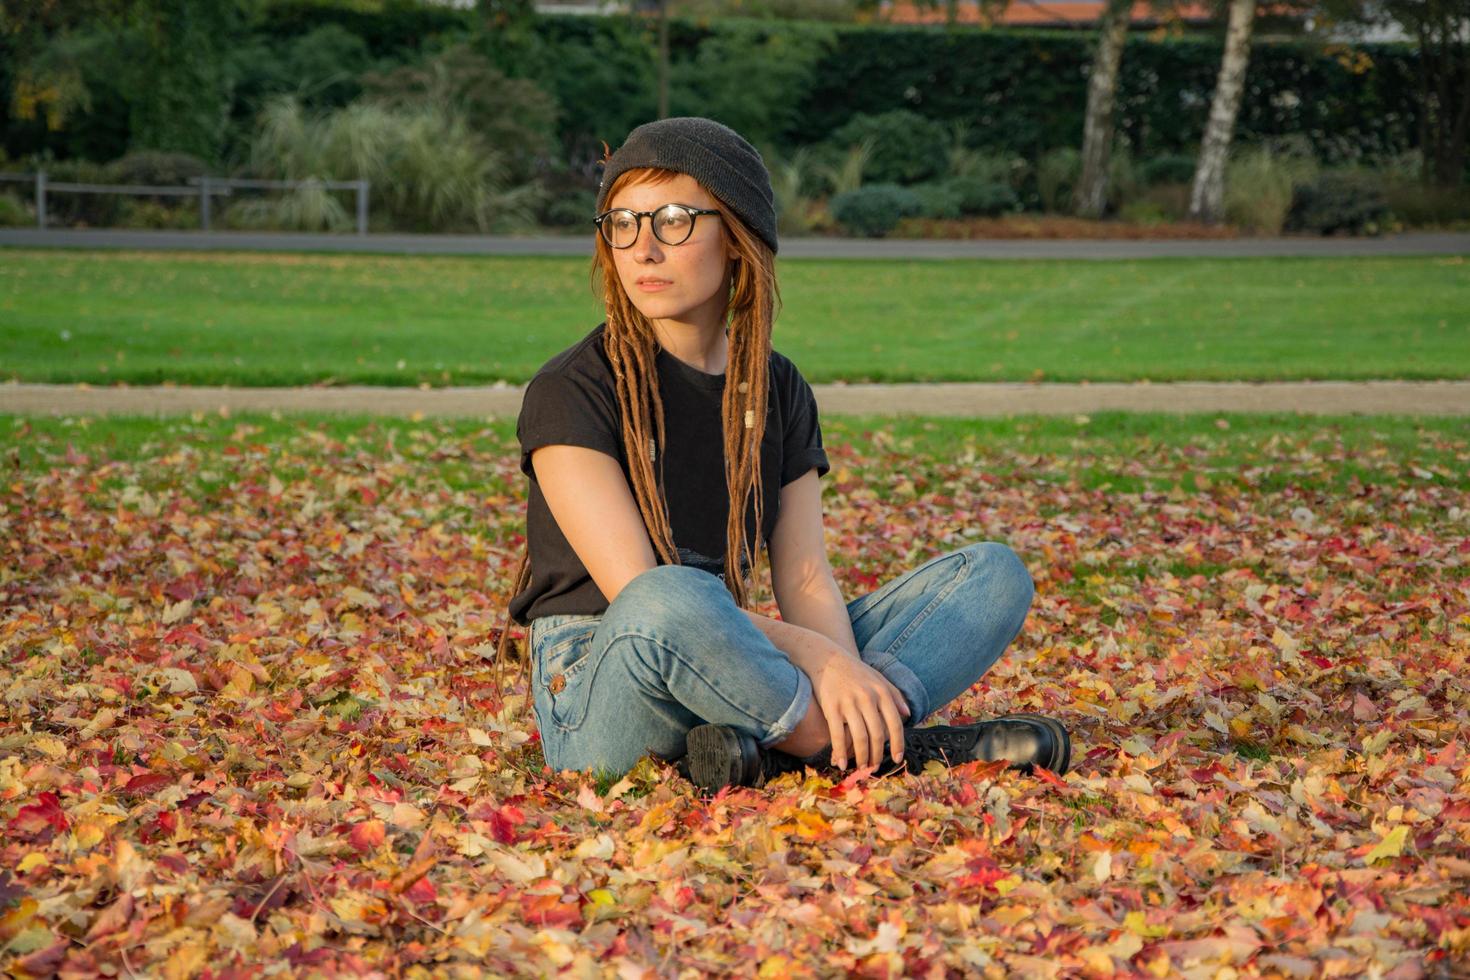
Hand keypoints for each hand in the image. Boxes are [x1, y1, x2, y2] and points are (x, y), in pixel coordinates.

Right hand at [809, 650, 911, 770]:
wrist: (827, 658)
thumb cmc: (855, 671)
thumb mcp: (878, 679)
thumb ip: (895, 695)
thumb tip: (908, 714)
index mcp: (882, 692)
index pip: (894, 724)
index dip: (897, 744)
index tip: (896, 759)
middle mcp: (867, 697)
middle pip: (877, 734)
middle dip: (877, 755)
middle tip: (874, 767)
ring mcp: (849, 702)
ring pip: (860, 737)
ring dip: (861, 757)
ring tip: (861, 768)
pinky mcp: (831, 707)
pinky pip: (837, 735)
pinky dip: (840, 752)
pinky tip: (840, 764)